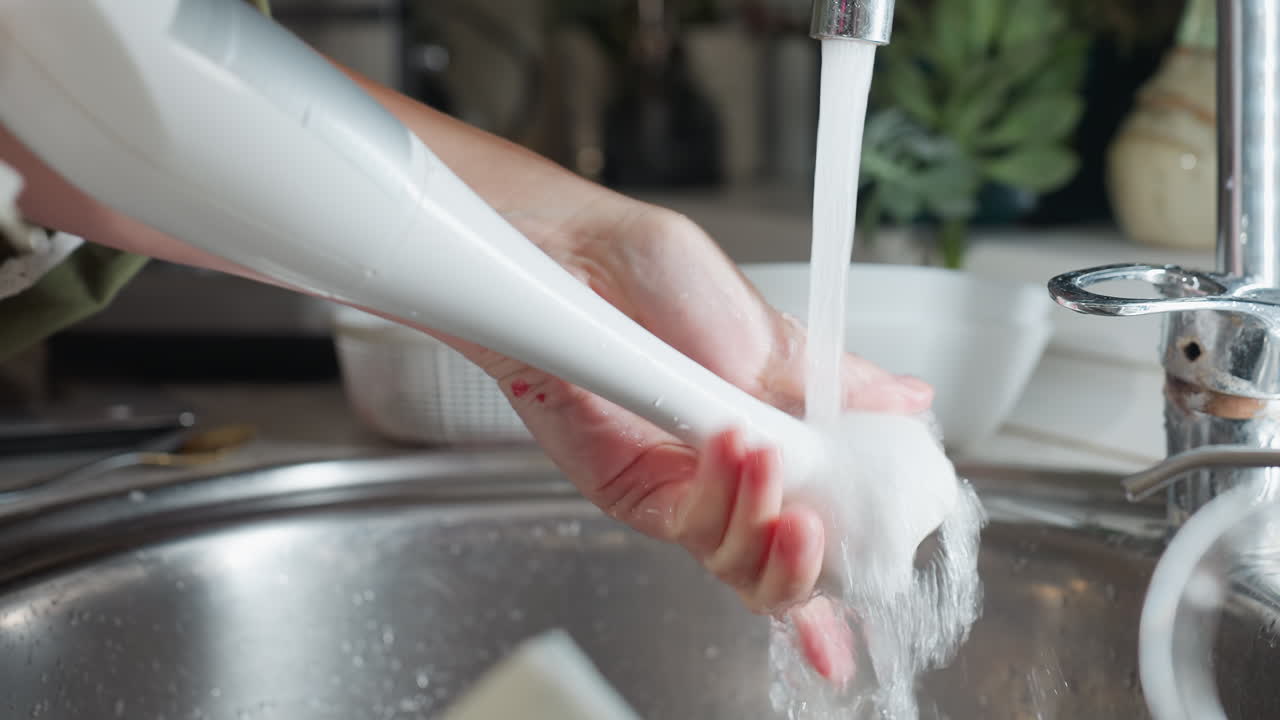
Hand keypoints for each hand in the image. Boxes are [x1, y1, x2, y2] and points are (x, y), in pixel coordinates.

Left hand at [461, 200, 931, 684]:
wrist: (585, 263)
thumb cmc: (659, 278)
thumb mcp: (768, 330)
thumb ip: (834, 387)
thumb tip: (910, 400)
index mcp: (778, 434)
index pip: (828, 515)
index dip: (855, 555)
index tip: (885, 568)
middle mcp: (735, 473)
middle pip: (783, 562)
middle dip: (811, 562)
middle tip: (819, 525)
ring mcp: (687, 488)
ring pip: (738, 559)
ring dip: (764, 521)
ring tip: (767, 459)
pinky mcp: (636, 493)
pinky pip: (690, 530)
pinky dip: (721, 500)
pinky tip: (732, 449)